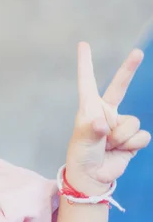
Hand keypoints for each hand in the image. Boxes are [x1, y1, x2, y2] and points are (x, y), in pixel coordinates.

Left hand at [65, 42, 150, 193]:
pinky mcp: (132, 137)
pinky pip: (141, 135)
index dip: (86, 63)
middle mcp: (105, 112)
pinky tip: (120, 150)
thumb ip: (92, 131)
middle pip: (120, 86)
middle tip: (138, 52)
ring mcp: (120, 123)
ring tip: (109, 145)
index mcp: (89, 108)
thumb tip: (102, 123)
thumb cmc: (82, 155)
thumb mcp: (83, 141)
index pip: (87, 81)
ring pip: (131, 122)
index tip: (83, 45)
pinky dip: (131, 144)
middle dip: (129, 69)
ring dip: (121, 137)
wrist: (93, 176)